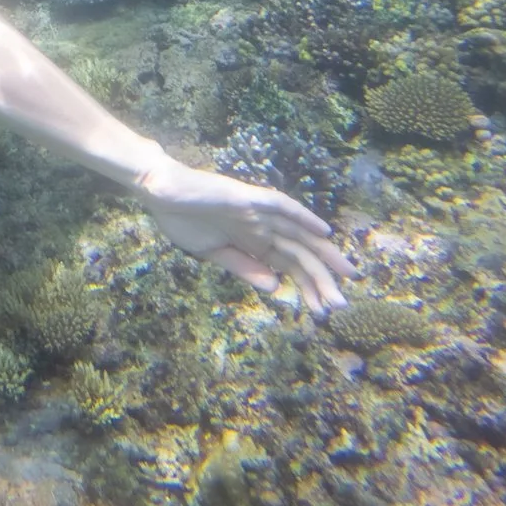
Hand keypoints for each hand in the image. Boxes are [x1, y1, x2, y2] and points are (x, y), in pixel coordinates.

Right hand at [135, 156, 354, 315]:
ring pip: (297, 235)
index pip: (289, 268)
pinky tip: (324, 231)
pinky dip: (303, 217)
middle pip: (300, 254)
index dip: (308, 288)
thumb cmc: (182, 220)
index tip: (324, 311)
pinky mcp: (248, 198)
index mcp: (254, 242)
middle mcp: (262, 227)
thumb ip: (244, 268)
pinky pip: (281, 206)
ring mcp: (257, 212)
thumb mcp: (214, 253)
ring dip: (322, 255)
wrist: (159, 193)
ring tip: (346, 275)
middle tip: (343, 306)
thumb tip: (275, 289)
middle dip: (323, 279)